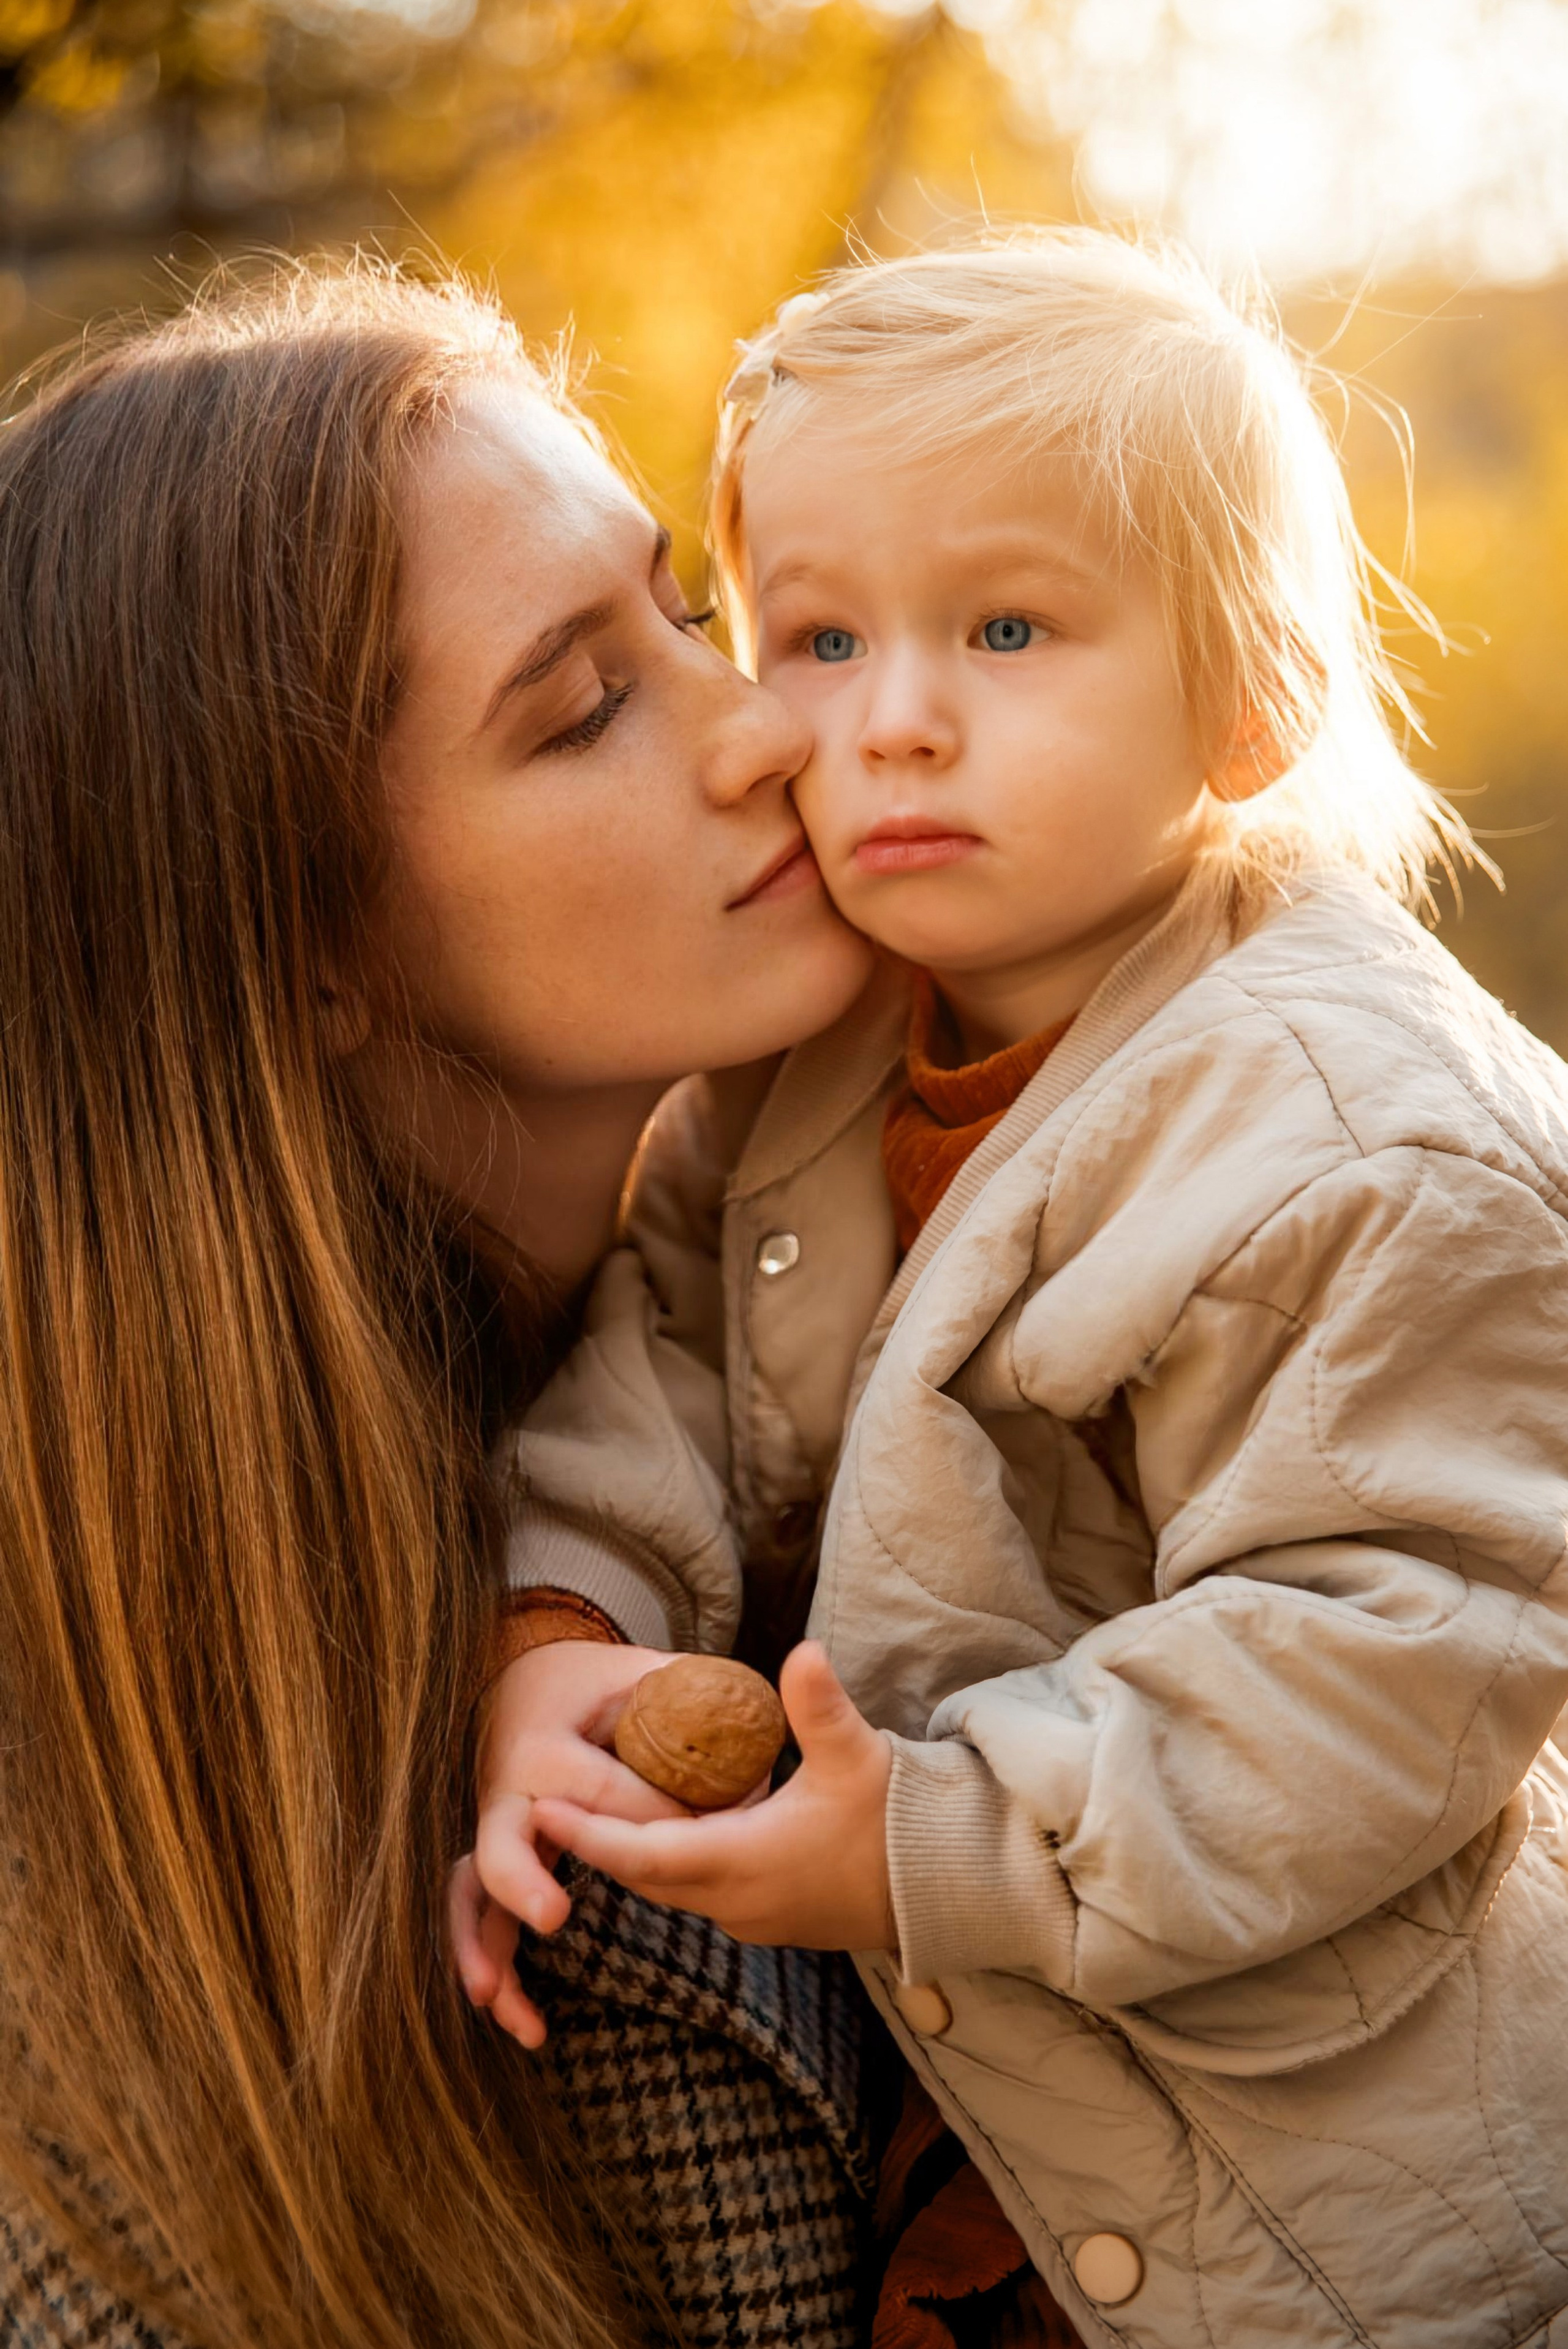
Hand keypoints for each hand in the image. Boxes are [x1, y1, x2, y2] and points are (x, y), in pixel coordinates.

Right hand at [451, 1639, 691, 2046]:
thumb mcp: (641, 1675)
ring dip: (485, 1950)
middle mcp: (509, 1790)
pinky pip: (481, 1916)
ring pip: (474, 1894)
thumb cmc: (595, 1684)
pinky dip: (490, 1964)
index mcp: (547, 1745)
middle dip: (524, 1880)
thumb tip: (777, 1714)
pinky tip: (522, 2021)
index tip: (709, 1829)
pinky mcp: (497, 1860)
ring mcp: (496, 1831)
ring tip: (505, 2006)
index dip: (660, 1817)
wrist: (526, 1681)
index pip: (608, 1793)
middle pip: (505, 1841)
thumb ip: (694, 1694)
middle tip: (554, 1916)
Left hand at [532, 1642, 894, 1954]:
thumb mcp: (857, 1757)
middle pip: (643, 1874)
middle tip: (544, 1803)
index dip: (589, 1834)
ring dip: (631, 1853)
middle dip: (595, 1840)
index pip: (644, 1854)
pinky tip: (661, 1826)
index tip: (541, 1808)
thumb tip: (802, 1651)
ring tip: (588, 1809)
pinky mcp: (769, 1917)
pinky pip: (698, 1892)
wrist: (944, 1888)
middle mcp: (736, 1900)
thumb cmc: (898, 1821)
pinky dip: (669, 1863)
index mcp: (744, 1862)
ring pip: (669, 1886)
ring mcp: (752, 1916)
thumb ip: (820, 1706)